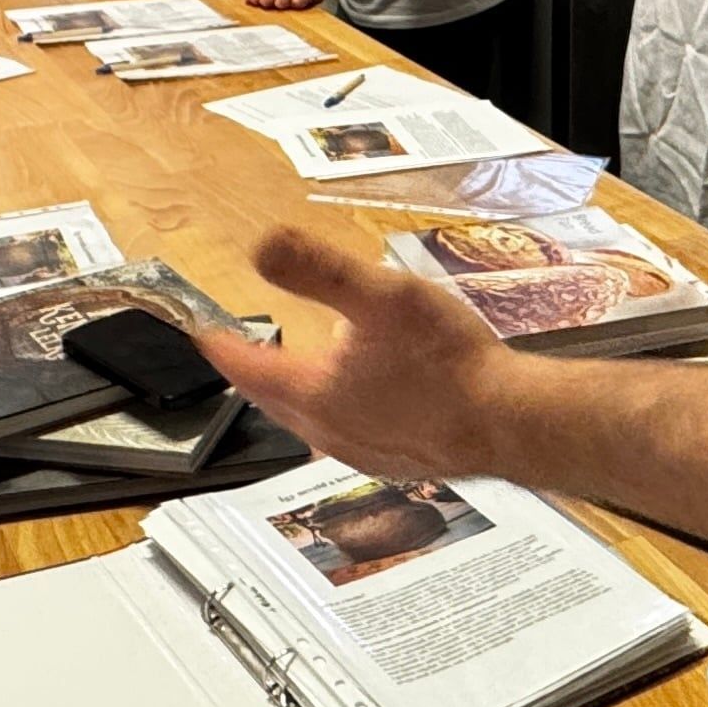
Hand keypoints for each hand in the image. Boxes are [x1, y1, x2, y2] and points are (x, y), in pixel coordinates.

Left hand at [204, 230, 519, 481]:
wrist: (506, 422)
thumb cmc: (449, 360)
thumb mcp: (382, 296)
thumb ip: (320, 270)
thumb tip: (262, 245)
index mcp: (312, 391)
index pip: (246, 366)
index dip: (220, 345)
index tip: (202, 332)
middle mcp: (324, 430)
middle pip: (270, 398)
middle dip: (252, 371)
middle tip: (239, 351)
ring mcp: (357, 451)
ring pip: (305, 420)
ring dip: (292, 394)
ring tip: (293, 371)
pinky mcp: (389, 461)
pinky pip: (342, 434)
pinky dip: (333, 412)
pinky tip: (357, 399)